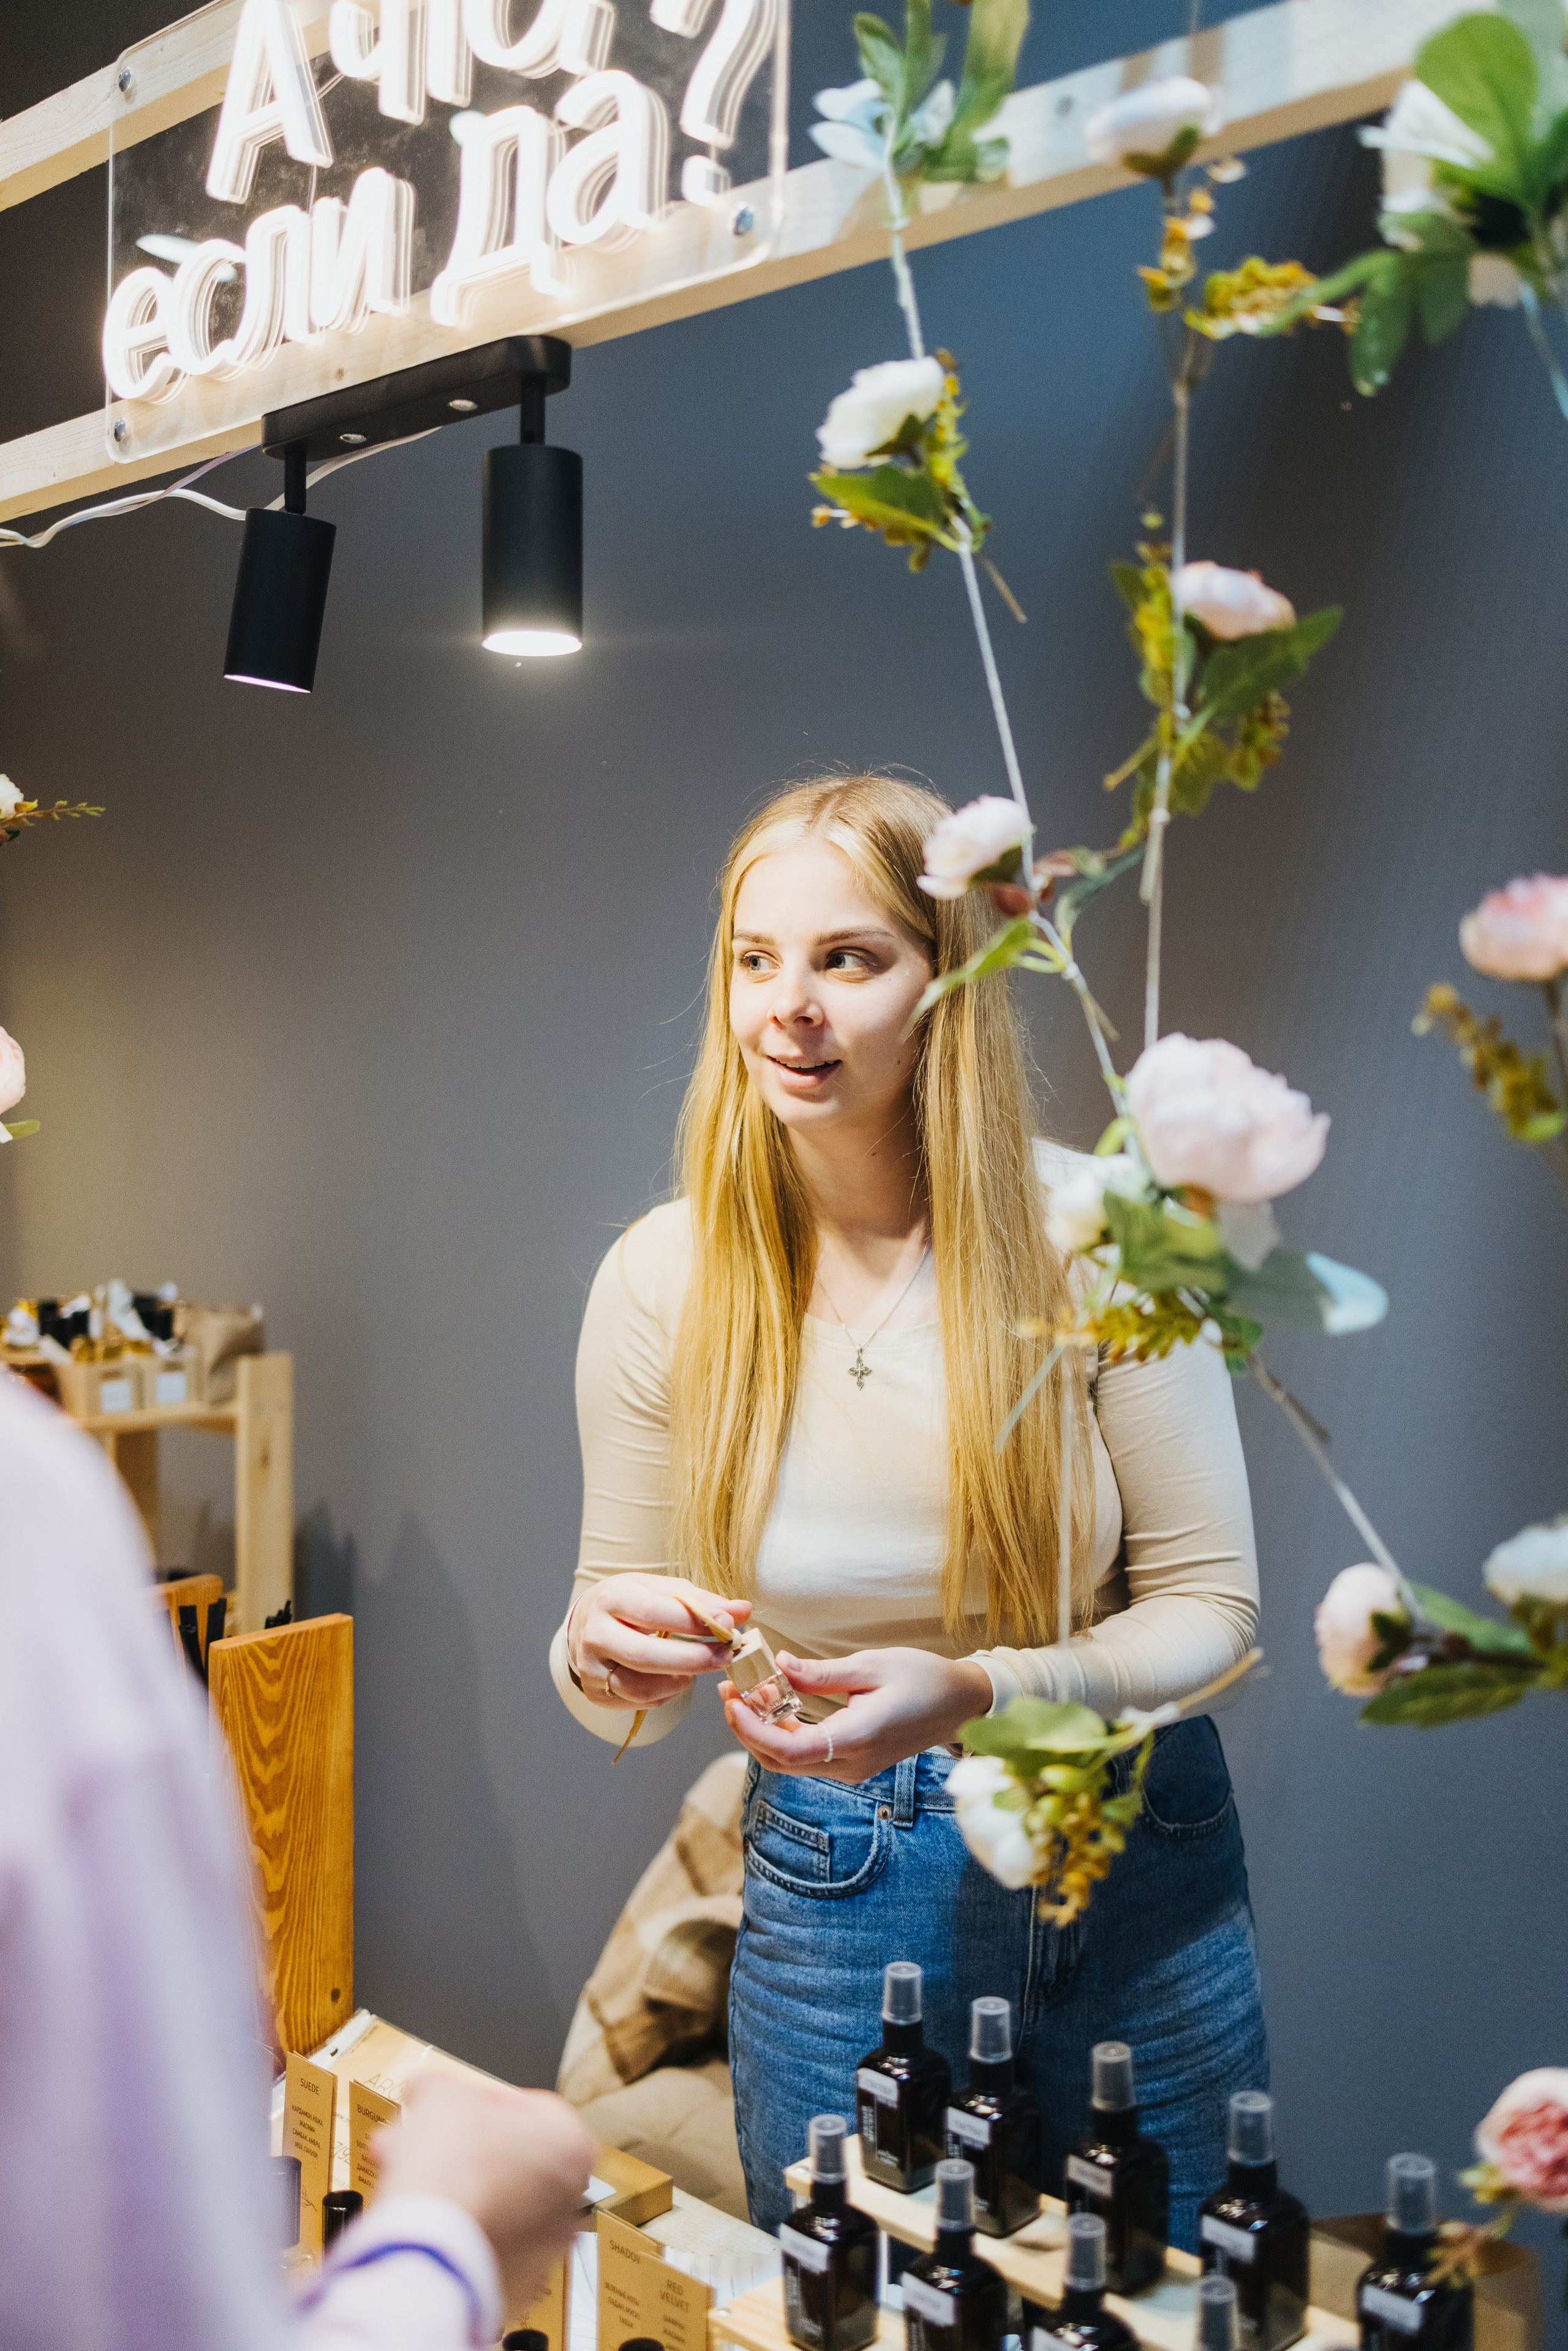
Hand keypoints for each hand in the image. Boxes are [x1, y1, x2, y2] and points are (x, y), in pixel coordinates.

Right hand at [372, 2071, 593, 2320]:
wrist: (432, 2248)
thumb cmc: (452, 2168)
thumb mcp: (439, 2094)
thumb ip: (437, 2087)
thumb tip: (427, 2091)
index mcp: (571, 2144)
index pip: (529, 2107)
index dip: (483, 2101)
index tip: (455, 2107)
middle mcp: (570, 2200)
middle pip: (506, 2156)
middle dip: (458, 2144)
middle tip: (424, 2138)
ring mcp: (545, 2249)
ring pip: (491, 2200)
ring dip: (452, 2183)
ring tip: (408, 2175)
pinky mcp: (514, 2284)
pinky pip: (482, 2243)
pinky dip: (455, 2228)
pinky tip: (418, 2215)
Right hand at [567, 1573, 750, 1710]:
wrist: (586, 1624)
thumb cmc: (630, 1603)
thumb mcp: (659, 1589)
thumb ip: (701, 1601)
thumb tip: (743, 1610)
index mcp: (610, 1598)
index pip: (654, 1612)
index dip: (695, 1621)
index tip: (729, 1624)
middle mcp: (594, 1634)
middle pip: (645, 1655)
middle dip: (693, 1659)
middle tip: (725, 1655)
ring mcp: (592, 1668)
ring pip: (641, 1688)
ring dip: (681, 1680)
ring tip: (702, 1666)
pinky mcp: (598, 1693)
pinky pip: (639, 1702)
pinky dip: (667, 1693)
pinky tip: (678, 1677)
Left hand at [720, 1647, 993, 1782]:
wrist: (960, 1704)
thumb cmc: (924, 1679)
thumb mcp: (871, 1665)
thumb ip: (821, 1673)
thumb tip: (779, 1666)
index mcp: (858, 1739)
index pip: (790, 1749)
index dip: (752, 1728)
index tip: (733, 1700)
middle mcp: (851, 1764)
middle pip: (781, 1761)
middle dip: (748, 1728)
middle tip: (731, 1691)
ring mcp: (852, 1768)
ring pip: (791, 1761)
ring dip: (764, 1731)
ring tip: (750, 1691)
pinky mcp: (853, 1763)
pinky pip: (808, 1756)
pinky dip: (785, 1733)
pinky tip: (777, 1704)